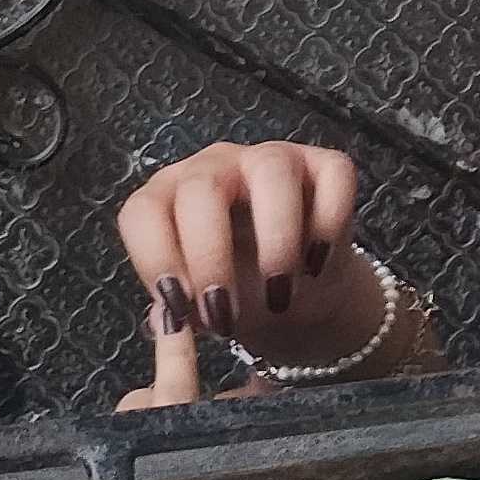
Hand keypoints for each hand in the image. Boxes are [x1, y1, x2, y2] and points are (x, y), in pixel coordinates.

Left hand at [113, 140, 372, 375]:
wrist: (294, 292)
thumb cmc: (236, 291)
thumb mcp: (199, 306)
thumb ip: (181, 309)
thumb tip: (168, 320)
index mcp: (169, 195)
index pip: (145, 210)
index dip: (156, 257)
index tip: (178, 308)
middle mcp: (215, 166)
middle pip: (203, 189)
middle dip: (211, 256)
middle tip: (224, 314)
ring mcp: (271, 159)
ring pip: (271, 172)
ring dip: (276, 239)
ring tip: (279, 295)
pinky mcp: (326, 165)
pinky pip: (333, 176)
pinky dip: (328, 223)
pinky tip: (317, 266)